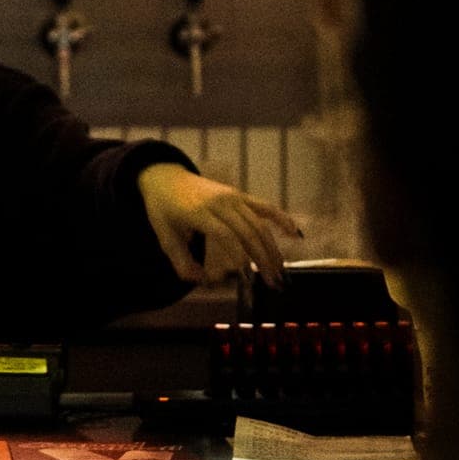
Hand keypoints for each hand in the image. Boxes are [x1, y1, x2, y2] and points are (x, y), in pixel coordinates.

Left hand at [135, 161, 302, 287]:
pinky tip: (295, 234)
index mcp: (198, 212)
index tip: (246, 277)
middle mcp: (219, 202)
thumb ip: (180, 262)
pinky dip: (281, 219)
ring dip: (272, 248)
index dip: (237, 255)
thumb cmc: (163, 210)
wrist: (165, 177)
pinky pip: (264, 206)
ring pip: (259, 223)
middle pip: (247, 230)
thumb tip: (200, 280)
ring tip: (280, 271)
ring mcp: (232, 196)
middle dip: (262, 258)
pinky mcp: (239, 195)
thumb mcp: (163, 236)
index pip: (224, 234)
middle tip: (273, 282)